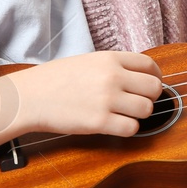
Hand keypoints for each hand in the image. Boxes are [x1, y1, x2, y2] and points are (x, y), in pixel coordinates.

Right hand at [18, 51, 164, 136]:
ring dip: (138, 114)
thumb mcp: (88, 61)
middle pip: (154, 88)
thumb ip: (114, 66)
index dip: (155, 77)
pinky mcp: (100, 122)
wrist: (31, 96)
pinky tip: (115, 124)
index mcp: (110, 58)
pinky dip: (127, 128)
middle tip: (137, 102)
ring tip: (123, 114)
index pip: (149, 65)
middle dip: (150, 97)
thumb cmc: (55, 79)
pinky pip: (131, 128)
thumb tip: (139, 77)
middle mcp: (112, 76)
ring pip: (146, 109)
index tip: (151, 85)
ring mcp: (107, 99)